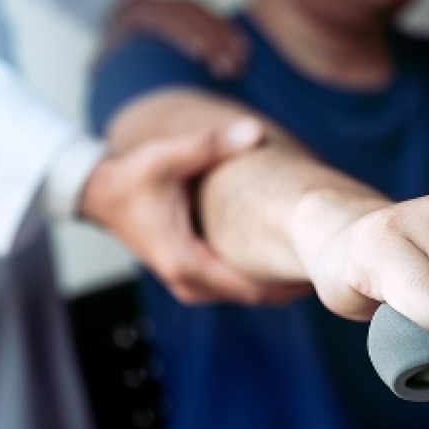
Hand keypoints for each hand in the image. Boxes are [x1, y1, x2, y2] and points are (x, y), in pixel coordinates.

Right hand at [80, 119, 304, 304]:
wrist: (101, 194)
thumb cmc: (131, 178)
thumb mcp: (168, 158)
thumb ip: (211, 145)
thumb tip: (253, 131)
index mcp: (186, 261)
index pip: (248, 288)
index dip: (286, 286)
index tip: (319, 276)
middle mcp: (187, 280)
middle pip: (252, 296)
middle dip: (288, 286)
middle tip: (327, 269)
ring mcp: (187, 282)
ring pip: (242, 293)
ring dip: (274, 285)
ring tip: (312, 267)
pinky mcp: (189, 275)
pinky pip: (231, 285)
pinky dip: (257, 279)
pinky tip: (281, 263)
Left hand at [100, 0, 245, 77]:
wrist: (128, 33)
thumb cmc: (118, 59)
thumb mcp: (106, 63)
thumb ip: (107, 70)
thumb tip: (104, 80)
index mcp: (139, 16)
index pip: (164, 18)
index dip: (184, 34)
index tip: (200, 54)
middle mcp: (162, 6)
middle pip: (191, 17)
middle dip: (212, 41)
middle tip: (226, 68)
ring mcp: (182, 8)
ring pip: (207, 17)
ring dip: (226, 41)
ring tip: (237, 67)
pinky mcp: (198, 16)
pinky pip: (219, 21)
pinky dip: (232, 36)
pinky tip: (244, 54)